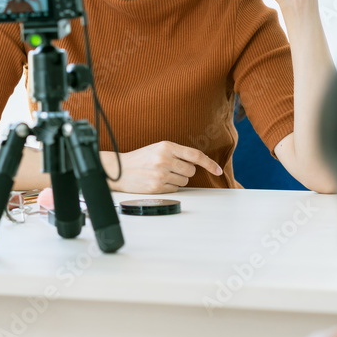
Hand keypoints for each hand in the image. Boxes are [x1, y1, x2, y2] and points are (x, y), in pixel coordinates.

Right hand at [106, 141, 221, 193]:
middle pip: (191, 171)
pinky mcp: (157, 187)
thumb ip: (177, 153)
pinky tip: (157, 181)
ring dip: (177, 180)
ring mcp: (160, 174)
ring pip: (184, 182)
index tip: (218, 170)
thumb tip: (197, 164)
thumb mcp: (158, 148)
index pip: (195, 155)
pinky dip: (169, 187)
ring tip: (162, 174)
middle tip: (172, 168)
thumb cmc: (140, 159)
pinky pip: (175, 190)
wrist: (118, 169)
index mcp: (166, 146)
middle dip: (185, 172)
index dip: (209, 163)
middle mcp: (164, 159)